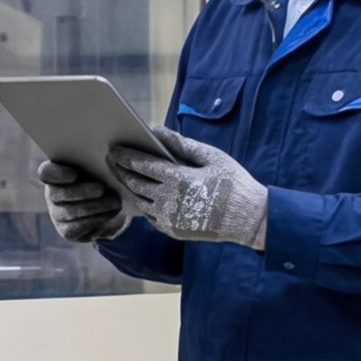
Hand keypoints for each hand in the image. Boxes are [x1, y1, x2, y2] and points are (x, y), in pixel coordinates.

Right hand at [40, 157, 130, 243]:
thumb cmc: (102, 178)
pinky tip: (112, 212)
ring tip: (115, 202)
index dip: (57, 174)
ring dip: (94, 207)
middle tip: (101, 189)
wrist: (109, 205)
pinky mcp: (67, 231)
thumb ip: (94, 162)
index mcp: (54, 174)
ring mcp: (57, 215)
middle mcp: (51, 195)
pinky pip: (78, 227)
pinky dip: (97, 219)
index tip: (73, 174)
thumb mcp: (97, 167)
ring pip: (69, 212)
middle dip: (80, 192)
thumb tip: (104, 162)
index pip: (46, 173)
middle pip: (56, 194)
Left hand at [115, 125, 269, 248]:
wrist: (249, 219)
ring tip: (123, 174)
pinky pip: (150, 215)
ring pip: (139, 200)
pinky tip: (141, 192)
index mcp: (177, 180)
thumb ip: (181, 143)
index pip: (141, 165)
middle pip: (134, 183)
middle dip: (121, 170)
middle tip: (111, 159)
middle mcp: (168, 202)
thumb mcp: (211, 157)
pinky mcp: (172, 231)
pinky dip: (143, 202)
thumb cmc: (233, 182)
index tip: (113, 148)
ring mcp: (168, 220)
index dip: (124, 155)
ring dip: (130, 187)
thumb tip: (156, 130)